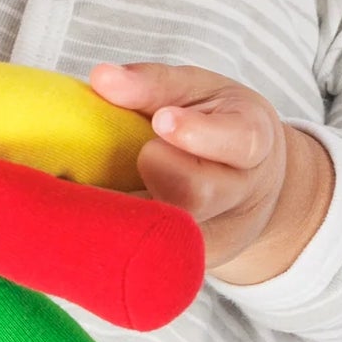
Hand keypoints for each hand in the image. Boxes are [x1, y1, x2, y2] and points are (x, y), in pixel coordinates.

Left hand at [88, 63, 333, 283]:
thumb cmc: (214, 124)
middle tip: (138, 153)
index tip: (162, 121)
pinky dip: (115, 238)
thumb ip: (153, 84)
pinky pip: (147, 255)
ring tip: (96, 188)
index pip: (236, 140)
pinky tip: (90, 222)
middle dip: (157, 169)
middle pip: (197, 191)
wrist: (250, 187)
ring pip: (169, 232)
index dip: (196, 133)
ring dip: (127, 208)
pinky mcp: (184, 263)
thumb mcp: (197, 92)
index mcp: (250, 139)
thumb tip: (102, 78)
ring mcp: (213, 233)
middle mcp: (238, 192)